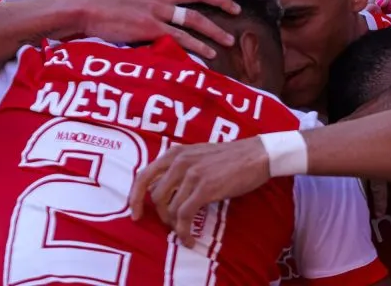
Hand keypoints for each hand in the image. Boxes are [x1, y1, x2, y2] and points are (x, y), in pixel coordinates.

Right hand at [73, 0, 241, 58]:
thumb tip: (137, 10)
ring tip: (228, 40)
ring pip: (195, 19)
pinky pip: (182, 38)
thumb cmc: (94, 5)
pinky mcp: (152, 28)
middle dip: (220, 0)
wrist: (83, 7)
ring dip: (215, 30)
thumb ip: (133, 1)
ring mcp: (157, 11)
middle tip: (236, 8)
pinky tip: (209, 55)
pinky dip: (198, 47)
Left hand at [128, 138, 270, 246]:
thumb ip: (179, 167)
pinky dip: (183, 230)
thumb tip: (164, 190)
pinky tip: (190, 238)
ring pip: (169, 208)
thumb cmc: (230, 157)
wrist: (256, 155)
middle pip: (155, 197)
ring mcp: (191, 175)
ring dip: (174, 225)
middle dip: (161, 216)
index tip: (136, 214)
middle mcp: (179, 162)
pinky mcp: (204, 188)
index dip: (134, 198)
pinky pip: (184, 215)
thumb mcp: (198, 154)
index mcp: (175, 153)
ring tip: (184, 231)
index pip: (143, 175)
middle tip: (172, 224)